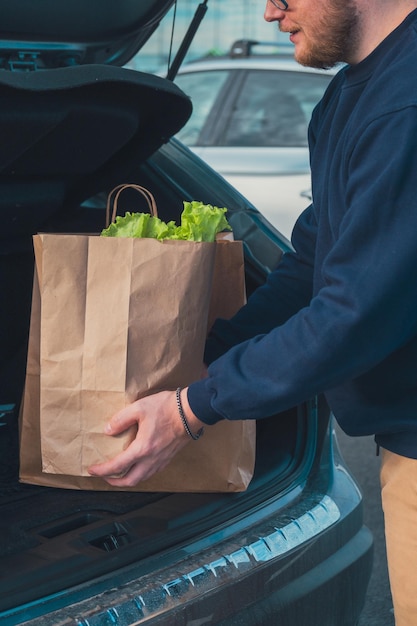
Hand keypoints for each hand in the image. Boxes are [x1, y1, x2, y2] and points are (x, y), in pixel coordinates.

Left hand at [88, 388, 204, 486]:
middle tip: (104, 476)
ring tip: (119, 473)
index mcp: (142, 448)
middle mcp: (152, 459)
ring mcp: (162, 460)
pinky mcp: (169, 457)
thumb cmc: (167, 408)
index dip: (102, 470)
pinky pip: (151, 472)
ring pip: (142, 479)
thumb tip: (108, 431)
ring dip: (127, 479)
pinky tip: (138, 465)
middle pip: (130, 481)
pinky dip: (140, 474)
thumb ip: (121, 420)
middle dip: (114, 482)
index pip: (117, 466)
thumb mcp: (139, 408)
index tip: (92, 469)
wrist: (190, 411)